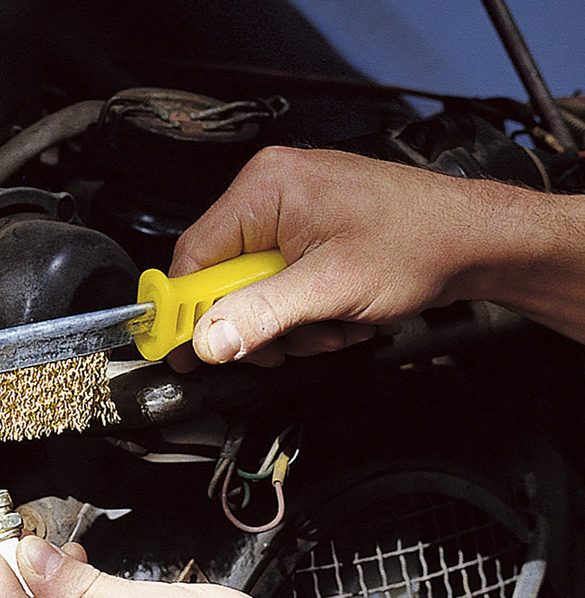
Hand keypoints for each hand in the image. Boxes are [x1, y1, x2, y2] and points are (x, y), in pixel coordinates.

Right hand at [167, 146, 573, 369]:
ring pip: (254, 286)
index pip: (193, 256)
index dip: (187, 310)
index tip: (182, 349)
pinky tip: (337, 313)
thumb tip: (209, 339)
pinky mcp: (308, 228)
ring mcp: (290, 208)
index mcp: (265, 187)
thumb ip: (261, 315)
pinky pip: (280, 279)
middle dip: (257, 320)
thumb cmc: (420, 241)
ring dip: (287, 322)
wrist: (477, 239)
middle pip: (224, 276)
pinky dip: (303, 308)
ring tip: (330, 325)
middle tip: (286, 343)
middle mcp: (271, 189)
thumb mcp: (331, 289)